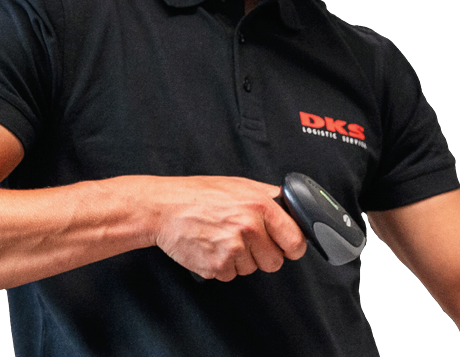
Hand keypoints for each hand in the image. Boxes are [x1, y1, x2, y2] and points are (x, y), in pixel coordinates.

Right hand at [149, 176, 306, 280]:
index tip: (288, 246)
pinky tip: (213, 246)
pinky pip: (232, 275)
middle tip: (247, 239)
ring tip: (224, 237)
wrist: (164, 208)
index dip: (292, 245)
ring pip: (253, 269)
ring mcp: (232, 250)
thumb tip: (289, 204)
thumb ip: (266, 195)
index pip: (295, 240)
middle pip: (275, 261)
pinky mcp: (216, 267)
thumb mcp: (238, 184)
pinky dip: (224, 265)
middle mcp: (248, 228)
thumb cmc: (198, 194)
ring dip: (242, 259)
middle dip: (264, 253)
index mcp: (259, 206)